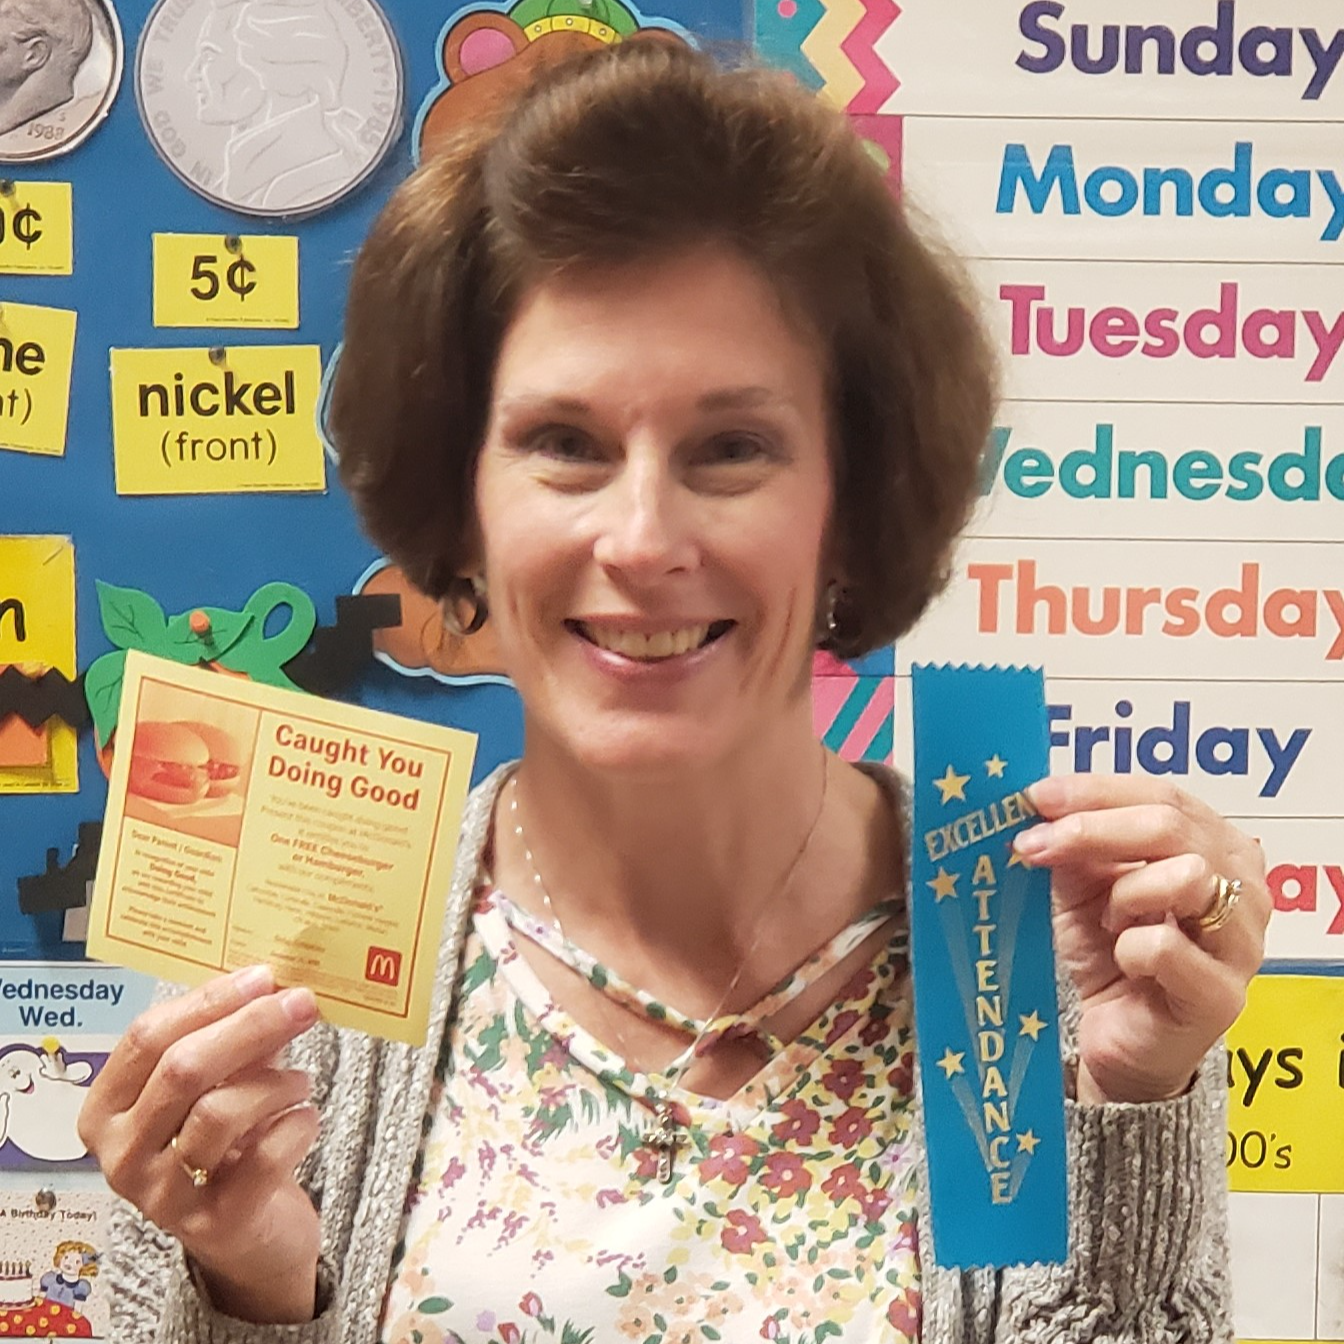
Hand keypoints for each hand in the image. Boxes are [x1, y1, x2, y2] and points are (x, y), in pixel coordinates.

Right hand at [77, 966, 321, 1323]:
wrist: (254, 1235)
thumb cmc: (232, 1142)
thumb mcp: (221, 1083)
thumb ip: (232, 1038)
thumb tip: (271, 981)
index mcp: (108, 1109)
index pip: (146, 1038)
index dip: (209, 1001)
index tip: (262, 976)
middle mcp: (121, 1155)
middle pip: (183, 1068)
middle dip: (251, 1026)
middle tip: (302, 1004)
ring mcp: (162, 1196)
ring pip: (220, 1112)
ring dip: (276, 1084)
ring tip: (301, 1082)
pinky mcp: (215, 1224)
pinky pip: (264, 1156)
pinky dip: (297, 1125)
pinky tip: (305, 1118)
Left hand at [1014, 775, 1268, 1104]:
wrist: (1117, 1037)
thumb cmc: (1109, 953)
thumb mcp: (1083, 886)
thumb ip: (1077, 844)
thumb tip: (1043, 803)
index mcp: (1215, 845)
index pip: (1164, 794)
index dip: (1097, 791)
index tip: (1037, 796)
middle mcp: (1243, 885)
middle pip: (1173, 826)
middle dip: (1092, 829)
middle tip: (1035, 845)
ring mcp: (1242, 941)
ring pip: (1187, 876)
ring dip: (1125, 892)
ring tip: (1108, 920)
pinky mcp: (1222, 995)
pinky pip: (1165, 946)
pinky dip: (1129, 948)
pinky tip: (1126, 962)